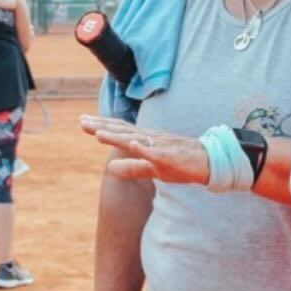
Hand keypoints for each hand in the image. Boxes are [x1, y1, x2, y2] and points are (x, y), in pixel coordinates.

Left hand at [80, 115, 208, 184]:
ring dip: (117, 136)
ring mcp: (161, 146)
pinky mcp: (172, 156)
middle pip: (122, 131)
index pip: (119, 131)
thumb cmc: (180, 163)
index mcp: (144, 140)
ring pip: (136, 139)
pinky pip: (157, 152)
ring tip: (99, 133)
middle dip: (102, 127)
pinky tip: (134, 144)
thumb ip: (132, 167)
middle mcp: (150, 138)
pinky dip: (145, 148)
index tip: (83, 122)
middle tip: (82, 122)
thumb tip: (110, 168)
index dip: (101, 126)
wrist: (208, 162)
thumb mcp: (152, 167)